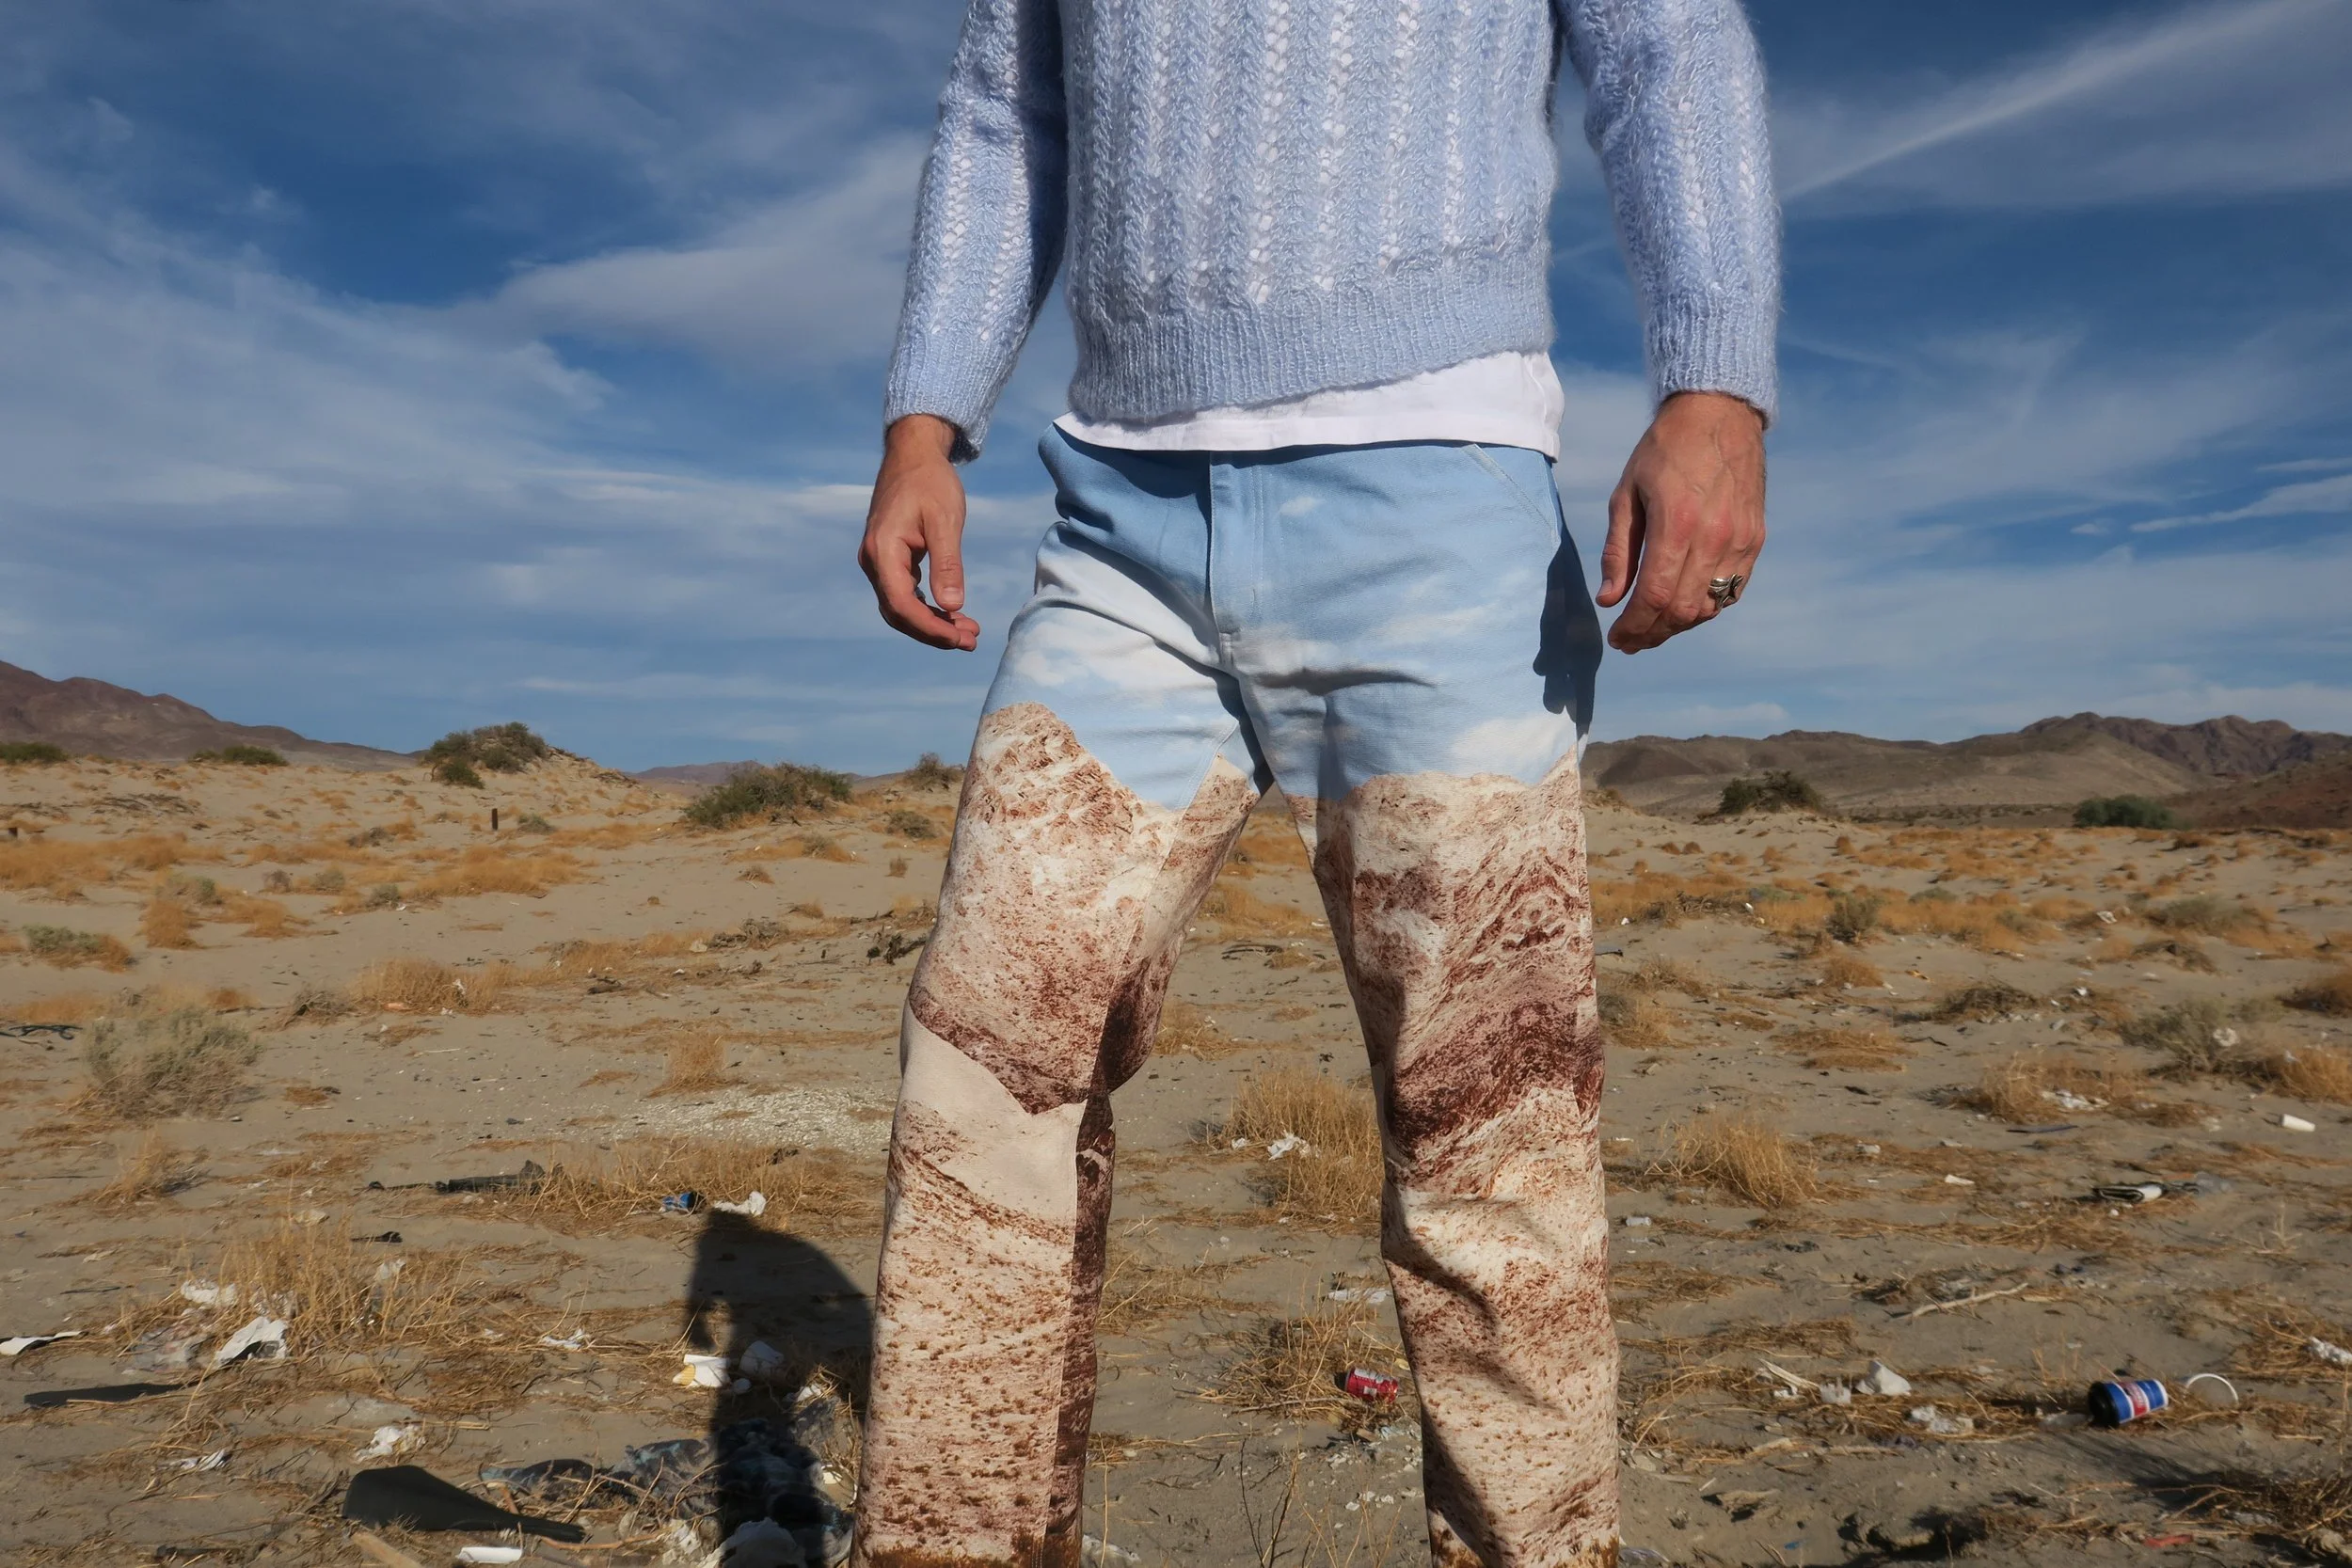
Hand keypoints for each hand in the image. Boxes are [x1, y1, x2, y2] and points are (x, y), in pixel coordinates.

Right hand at [859, 414, 980, 650]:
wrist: (914, 454)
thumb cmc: (930, 481)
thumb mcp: (945, 520)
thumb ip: (947, 563)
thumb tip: (953, 606)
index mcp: (882, 550)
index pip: (901, 605)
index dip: (930, 628)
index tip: (960, 639)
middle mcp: (873, 560)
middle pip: (898, 613)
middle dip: (933, 632)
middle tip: (971, 641)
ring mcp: (878, 561)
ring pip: (900, 607)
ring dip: (931, 623)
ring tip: (967, 632)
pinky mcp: (888, 559)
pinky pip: (903, 594)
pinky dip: (926, 608)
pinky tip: (952, 613)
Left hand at [1595, 391, 1766, 653]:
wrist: (1719, 413)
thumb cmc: (1665, 450)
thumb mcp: (1627, 494)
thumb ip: (1618, 551)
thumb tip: (1610, 600)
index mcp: (1677, 524)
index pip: (1655, 597)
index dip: (1634, 627)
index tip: (1617, 640)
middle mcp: (1714, 538)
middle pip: (1683, 610)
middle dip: (1653, 634)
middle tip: (1631, 641)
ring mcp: (1740, 541)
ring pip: (1710, 606)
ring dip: (1679, 624)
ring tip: (1653, 625)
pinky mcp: (1755, 539)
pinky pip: (1732, 590)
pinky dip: (1707, 607)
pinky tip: (1685, 605)